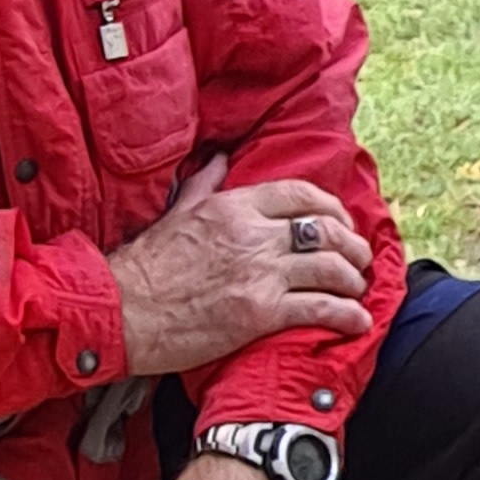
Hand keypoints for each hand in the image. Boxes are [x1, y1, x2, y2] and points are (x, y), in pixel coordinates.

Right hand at [106, 156, 372, 373]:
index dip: (332, 208)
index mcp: (234, 206)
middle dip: (352, 245)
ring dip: (353, 279)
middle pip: (325, 230)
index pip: (301, 195)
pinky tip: (356, 321)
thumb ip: (205, 184)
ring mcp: (259, 273)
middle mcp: (253, 234)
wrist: (120, 310)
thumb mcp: (176, 212)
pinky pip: (319, 308)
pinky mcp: (260, 312)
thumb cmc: (143, 267)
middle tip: (359, 258)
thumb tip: (223, 158)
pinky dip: (346, 315)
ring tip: (358, 289)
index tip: (342, 221)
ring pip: (330, 267)